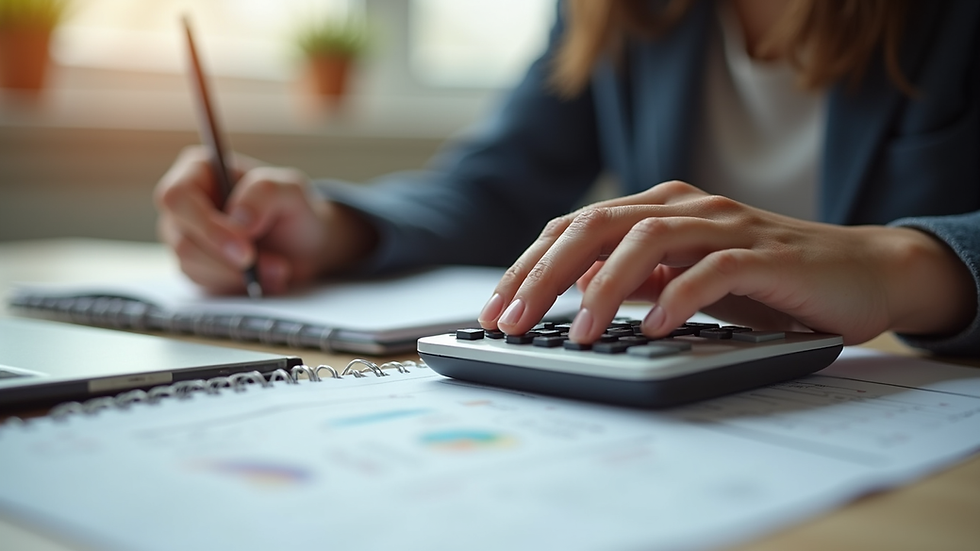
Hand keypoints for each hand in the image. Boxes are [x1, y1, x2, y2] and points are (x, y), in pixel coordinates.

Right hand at [154, 146, 375, 294]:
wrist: (303, 244)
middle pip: (181, 238)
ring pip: (191, 264)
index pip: (178, 197)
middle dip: (227, 259)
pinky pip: (204, 282)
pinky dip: (239, 284)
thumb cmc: (292, 209)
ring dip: (239, 274)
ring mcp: (185, 236)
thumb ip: (265, 193)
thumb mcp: (290, 190)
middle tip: (273, 266)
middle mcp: (184, 204)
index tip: (245, 248)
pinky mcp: (195, 266)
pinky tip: (267, 278)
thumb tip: (238, 219)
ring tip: (279, 269)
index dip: (206, 226)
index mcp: (198, 171)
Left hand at [479, 181, 975, 344]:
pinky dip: (678, 295)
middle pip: (597, 224)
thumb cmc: (767, 281)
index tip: (496, 311)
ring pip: (648, 239)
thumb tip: (577, 295)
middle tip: (510, 323)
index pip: (576, 228)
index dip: (529, 267)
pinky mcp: (768, 255)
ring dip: (603, 288)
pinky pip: (714, 268)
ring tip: (577, 334)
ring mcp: (728, 226)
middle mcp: (687, 207)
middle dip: (544, 274)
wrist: (863, 272)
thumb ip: (638, 279)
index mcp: (659, 208)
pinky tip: (653, 326)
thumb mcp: (686, 280)